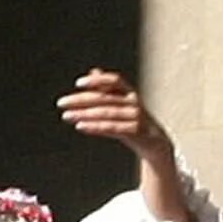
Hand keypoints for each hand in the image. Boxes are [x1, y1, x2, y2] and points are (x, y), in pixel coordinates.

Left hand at [56, 67, 193, 221]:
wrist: (160, 149)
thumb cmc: (137, 127)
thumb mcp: (123, 107)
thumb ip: (108, 90)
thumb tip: (93, 71)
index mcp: (132, 95)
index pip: (116, 81)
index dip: (98, 80)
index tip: (78, 83)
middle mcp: (136, 105)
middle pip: (107, 98)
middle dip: (82, 100)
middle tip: (61, 103)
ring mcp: (139, 119)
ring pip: (109, 113)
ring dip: (86, 114)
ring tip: (67, 116)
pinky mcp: (139, 135)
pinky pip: (115, 129)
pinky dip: (97, 127)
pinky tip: (81, 127)